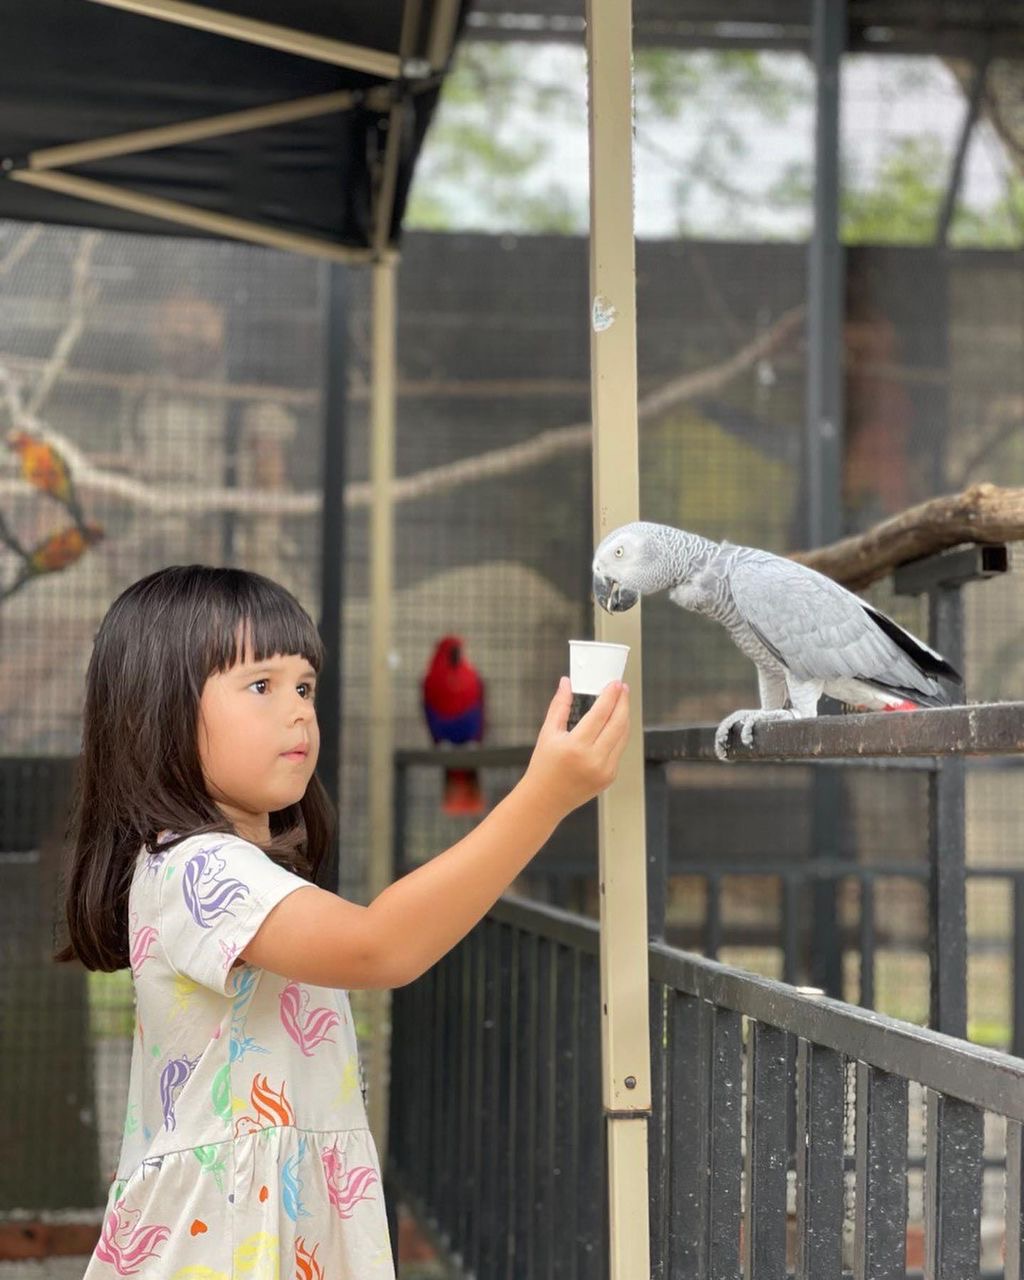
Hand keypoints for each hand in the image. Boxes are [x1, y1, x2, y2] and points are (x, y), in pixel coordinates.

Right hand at [522, 677, 629, 820]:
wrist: (545, 799)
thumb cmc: (543, 766)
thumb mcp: (547, 733)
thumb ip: (559, 706)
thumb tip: (566, 683)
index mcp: (576, 747)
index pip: (601, 714)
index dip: (610, 696)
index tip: (615, 684)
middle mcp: (594, 759)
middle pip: (618, 723)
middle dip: (623, 703)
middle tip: (623, 689)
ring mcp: (605, 770)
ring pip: (623, 737)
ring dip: (624, 717)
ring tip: (621, 703)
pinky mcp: (610, 777)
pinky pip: (619, 750)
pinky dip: (619, 734)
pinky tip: (615, 724)